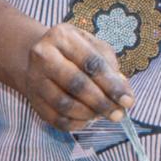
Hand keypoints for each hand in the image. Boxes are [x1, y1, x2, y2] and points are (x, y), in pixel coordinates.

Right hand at [8, 23, 130, 131]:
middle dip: (101, 102)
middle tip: (118, 114)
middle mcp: (43, 55)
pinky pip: (54, 118)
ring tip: (102, 114)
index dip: (111, 85)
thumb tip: (124, 96)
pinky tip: (87, 120)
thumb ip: (112, 71)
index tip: (128, 101)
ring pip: (64, 104)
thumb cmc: (77, 52)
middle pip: (76, 84)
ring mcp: (34, 78)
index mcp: (63, 37)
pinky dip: (74, 123)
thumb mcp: (96, 49)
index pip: (91, 64)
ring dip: (88, 114)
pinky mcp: (32, 98)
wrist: (42, 56)